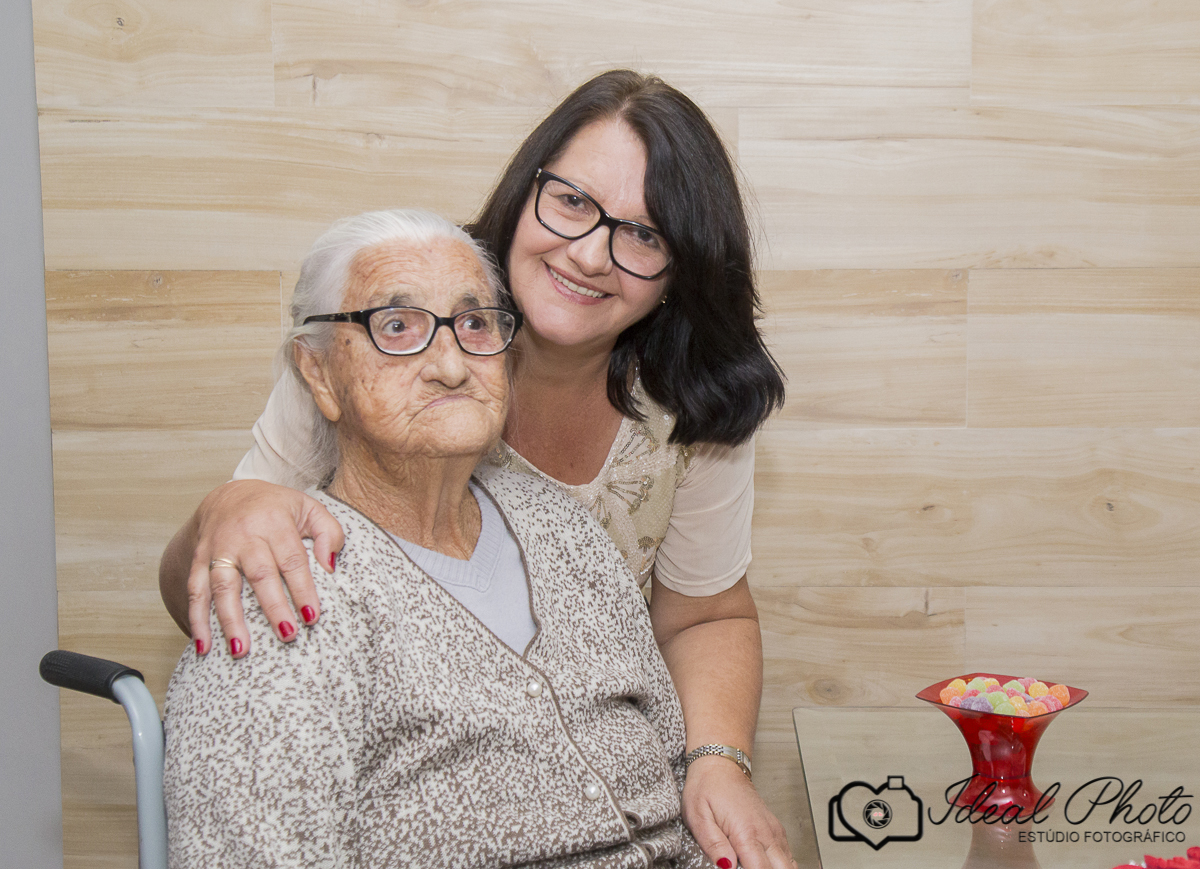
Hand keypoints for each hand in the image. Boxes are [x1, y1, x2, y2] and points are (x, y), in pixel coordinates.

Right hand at [185, 480, 343, 656]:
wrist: (229, 495)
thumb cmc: (277, 508)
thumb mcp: (309, 509)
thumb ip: (328, 533)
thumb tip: (330, 566)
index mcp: (274, 521)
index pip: (292, 559)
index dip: (302, 588)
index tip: (312, 616)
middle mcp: (244, 535)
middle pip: (259, 574)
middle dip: (273, 607)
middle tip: (287, 635)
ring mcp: (218, 548)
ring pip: (222, 586)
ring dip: (230, 620)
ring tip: (240, 651)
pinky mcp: (199, 559)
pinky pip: (195, 591)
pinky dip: (197, 619)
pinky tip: (203, 645)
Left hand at [683, 756, 796, 868]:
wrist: (720, 765)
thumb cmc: (707, 787)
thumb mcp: (698, 816)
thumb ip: (713, 844)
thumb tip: (725, 867)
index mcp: (746, 832)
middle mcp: (765, 832)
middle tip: (747, 868)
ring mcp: (773, 830)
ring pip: (789, 864)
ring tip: (753, 865)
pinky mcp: (776, 829)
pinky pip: (788, 855)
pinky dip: (780, 865)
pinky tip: (766, 865)